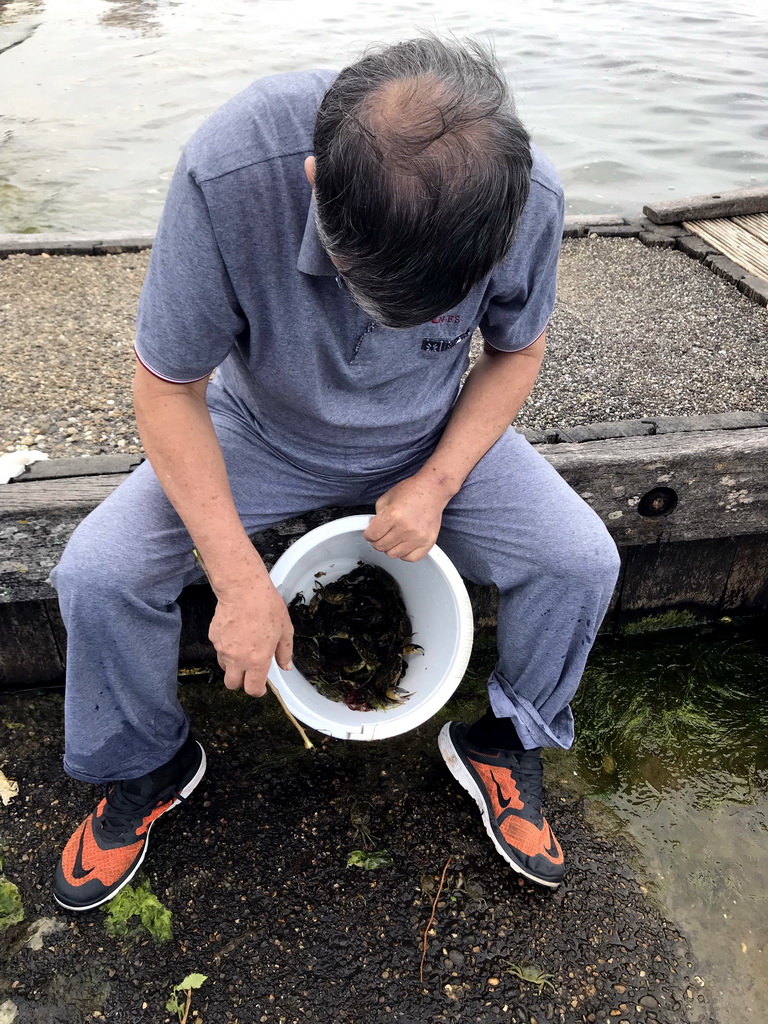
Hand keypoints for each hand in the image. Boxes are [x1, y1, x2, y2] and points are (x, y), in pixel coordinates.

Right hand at [208, 575, 292, 696]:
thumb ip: (285, 652)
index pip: (252, 689)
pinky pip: (218, 649)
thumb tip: (285, 667)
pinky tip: (235, 633)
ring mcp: (222, 649)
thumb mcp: (285, 630)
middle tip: (250, 672)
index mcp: (257, 661)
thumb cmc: (267, 607)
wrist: (243, 589)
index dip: (257, 691)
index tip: (261, 687)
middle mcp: (237, 659)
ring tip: (243, 649)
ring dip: (233, 665)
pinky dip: (226, 648)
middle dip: (241, 682)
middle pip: (232, 684)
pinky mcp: (213, 637)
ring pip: (224, 667)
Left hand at [363, 471, 453, 561]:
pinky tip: (403, 544)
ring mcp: (418, 537)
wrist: (433, 490)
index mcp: (393, 515)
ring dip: (390, 547)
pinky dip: (404, 553)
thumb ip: (377, 517)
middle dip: (377, 541)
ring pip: (394, 554)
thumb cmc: (411, 491)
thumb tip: (372, 531)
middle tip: (381, 535)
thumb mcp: (386, 499)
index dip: (368, 535)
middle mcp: (406, 528)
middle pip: (381, 546)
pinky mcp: (428, 542)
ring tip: (393, 538)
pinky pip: (410, 558)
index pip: (372, 535)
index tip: (370, 533)